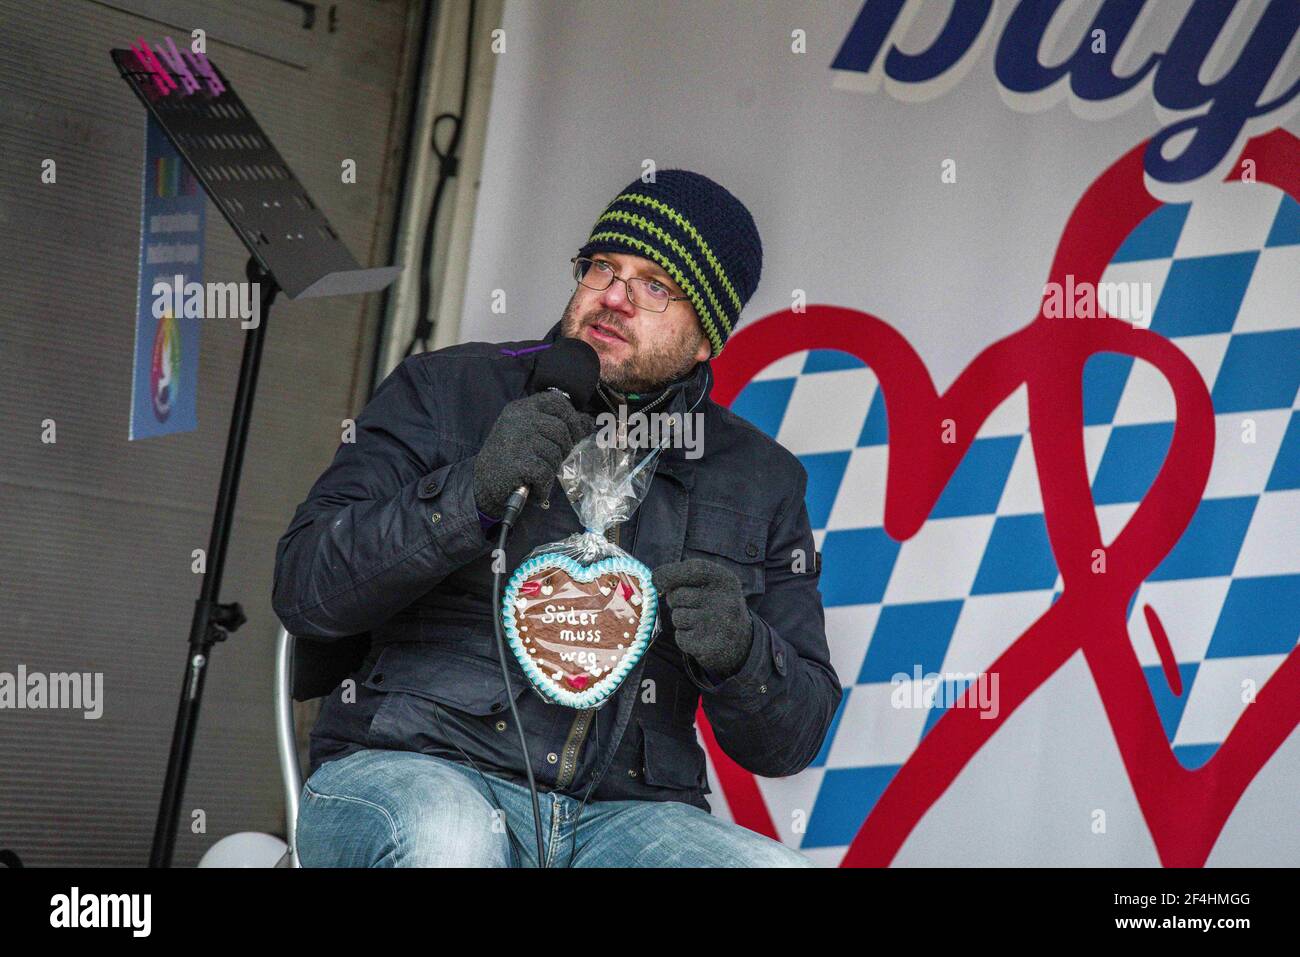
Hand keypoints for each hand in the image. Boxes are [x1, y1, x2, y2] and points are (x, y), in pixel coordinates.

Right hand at [473, 391, 593, 518]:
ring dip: (551, 470)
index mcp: (521, 408)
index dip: (571, 418)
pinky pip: (546, 473)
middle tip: (549, 461)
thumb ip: (556, 424)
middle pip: (562, 429)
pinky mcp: (519, 463)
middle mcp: (519, 420)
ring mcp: (518, 440)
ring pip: (556, 453)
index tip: (571, 434)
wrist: (481, 482)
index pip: (557, 402)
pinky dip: (543, 486)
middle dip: (563, 449)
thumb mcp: (529, 433)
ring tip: (535, 474)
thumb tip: (589, 422)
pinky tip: (534, 487)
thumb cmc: (509, 457)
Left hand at [652, 558, 752, 679]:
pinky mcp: (710, 646)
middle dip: (675, 601)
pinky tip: (700, 636)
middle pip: (678, 596)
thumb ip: (685, 575)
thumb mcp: (711, 584)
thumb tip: (656, 578)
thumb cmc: (716, 605)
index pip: (694, 569)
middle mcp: (725, 601)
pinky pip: (680, 637)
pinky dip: (685, 638)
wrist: (741, 642)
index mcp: (726, 580)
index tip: (656, 579)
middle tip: (691, 606)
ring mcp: (718, 625)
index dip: (670, 573)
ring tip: (698, 622)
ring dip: (681, 621)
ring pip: (677, 617)